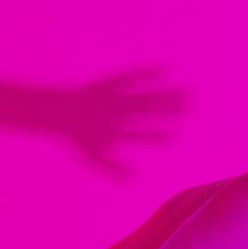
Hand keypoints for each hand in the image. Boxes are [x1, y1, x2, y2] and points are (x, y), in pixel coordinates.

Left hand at [49, 67, 187, 177]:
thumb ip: (112, 168)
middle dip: (167, 110)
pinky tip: (166, 69)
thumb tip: (133, 179)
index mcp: (111, 132)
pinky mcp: (110, 84)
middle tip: (189, 108)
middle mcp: (114, 114)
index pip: (139, 136)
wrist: (59, 111)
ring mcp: (112, 98)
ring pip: (142, 95)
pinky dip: (149, 73)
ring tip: (185, 91)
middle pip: (145, 111)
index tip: (175, 135)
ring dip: (164, 93)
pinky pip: (132, 77)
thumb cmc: (79, 136)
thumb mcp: (93, 155)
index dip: (157, 136)